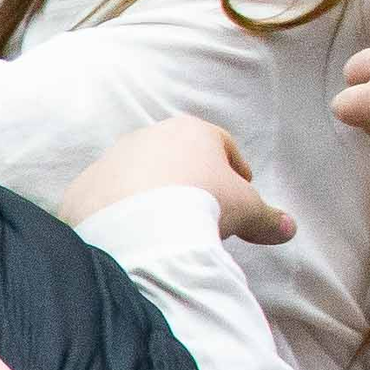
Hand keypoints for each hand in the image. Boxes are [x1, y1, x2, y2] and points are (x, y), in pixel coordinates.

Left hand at [61, 114, 294, 243]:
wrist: (138, 225)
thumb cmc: (202, 204)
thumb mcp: (246, 211)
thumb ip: (268, 218)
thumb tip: (288, 229)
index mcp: (190, 131)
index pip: (220, 145)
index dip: (234, 168)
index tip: (240, 189)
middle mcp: (145, 137)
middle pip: (174, 159)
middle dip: (188, 181)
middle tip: (201, 212)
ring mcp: (109, 161)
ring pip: (135, 178)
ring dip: (149, 197)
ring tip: (162, 229)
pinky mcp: (81, 190)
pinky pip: (103, 203)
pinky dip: (116, 216)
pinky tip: (127, 238)